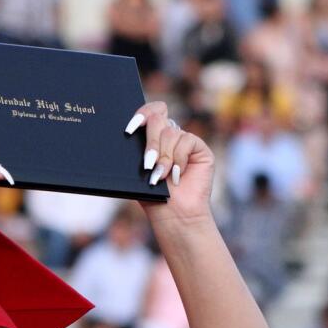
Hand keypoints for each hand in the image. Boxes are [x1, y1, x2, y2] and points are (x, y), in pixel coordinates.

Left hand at [125, 101, 215, 227]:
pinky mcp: (200, 148)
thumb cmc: (154, 196)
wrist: (175, 215)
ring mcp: (185, 141)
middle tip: (148, 164)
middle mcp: (170, 136)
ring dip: (163, 157)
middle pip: (157, 119)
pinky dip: (178, 159)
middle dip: (150, 143)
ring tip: (161, 176)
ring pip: (170, 132)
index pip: (150, 112)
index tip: (129, 130)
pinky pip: (186, 140)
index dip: (141, 114)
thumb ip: (136, 151)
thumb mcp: (138, 171)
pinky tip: (178, 175)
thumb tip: (127, 134)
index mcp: (153, 137)